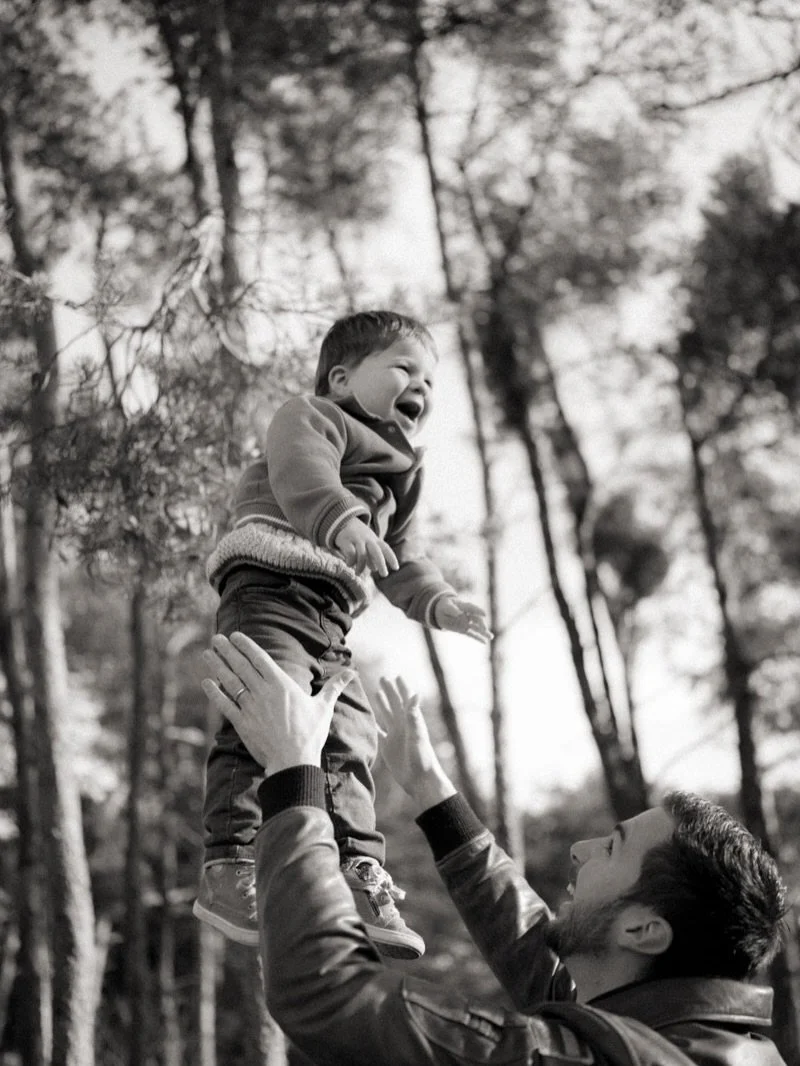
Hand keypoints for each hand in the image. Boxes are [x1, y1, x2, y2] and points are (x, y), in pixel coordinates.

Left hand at [202, 633, 354, 772]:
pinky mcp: (241, 723)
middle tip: (216, 638)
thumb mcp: (324, 707)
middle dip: (228, 650)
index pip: (260, 658)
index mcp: (282, 684)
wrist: (294, 761)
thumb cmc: (311, 734)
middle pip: (242, 666)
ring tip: (208, 653)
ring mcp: (250, 707)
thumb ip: (334, 686)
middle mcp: (263, 692)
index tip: (235, 636)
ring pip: (230, 681)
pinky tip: (206, 682)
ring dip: (218, 666)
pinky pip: (224, 704)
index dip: (246, 645)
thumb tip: (352, 672)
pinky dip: (214, 692)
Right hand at [334, 517, 398, 576]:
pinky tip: (349, 564)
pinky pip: (351, 553)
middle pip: (376, 551)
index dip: (391, 558)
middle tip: (384, 575)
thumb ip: (372, 556)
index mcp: (375, 540)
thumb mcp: (368, 545)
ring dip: (361, 566)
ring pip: (362, 555)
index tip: (396, 568)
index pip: (385, 549)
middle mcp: (368, 539)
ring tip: (358, 573)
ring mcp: (357, 540)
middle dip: (381, 563)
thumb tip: (375, 569)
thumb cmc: (359, 538)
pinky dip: (351, 561)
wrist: (344, 522)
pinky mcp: (346, 541)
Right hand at [373, 676, 455, 814]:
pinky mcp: (388, 748)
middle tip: (382, 678)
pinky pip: (379, 733)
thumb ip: (414, 716)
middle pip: (394, 704)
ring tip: (376, 692)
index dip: (401, 688)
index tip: (397, 676)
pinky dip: (373, 725)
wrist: (420, 781)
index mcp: (411, 721)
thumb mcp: (417, 735)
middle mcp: (403, 726)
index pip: (405, 700)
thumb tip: (415, 694)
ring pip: (386, 716)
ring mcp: (395, 737)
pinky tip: (368, 719)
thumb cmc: (422, 758)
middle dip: (389, 691)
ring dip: (381, 704)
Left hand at [434, 597, 492, 642]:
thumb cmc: (445, 606)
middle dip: (481, 624)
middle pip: (477, 619)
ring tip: (491, 637)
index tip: (484, 614)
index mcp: (464, 606)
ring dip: (484, 632)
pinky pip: (471, 634)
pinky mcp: (464, 629)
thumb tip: (459, 614)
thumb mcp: (446, 606)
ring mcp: (467, 622)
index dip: (478, 611)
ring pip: (476, 627)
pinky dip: (477, 638)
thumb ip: (452, 609)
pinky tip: (485, 642)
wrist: (441, 612)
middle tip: (485, 629)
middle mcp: (468, 615)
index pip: (473, 608)